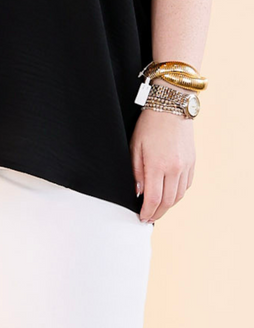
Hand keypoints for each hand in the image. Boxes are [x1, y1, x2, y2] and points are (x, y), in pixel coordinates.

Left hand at [130, 107, 195, 222]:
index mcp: (157, 165)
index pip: (153, 198)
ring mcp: (186, 167)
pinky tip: (169, 195)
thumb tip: (137, 192)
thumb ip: (135, 172)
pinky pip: (186, 185)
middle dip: (157, 213)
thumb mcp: (134, 147)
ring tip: (157, 210)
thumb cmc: (148, 126)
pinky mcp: (192, 163)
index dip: (147, 211)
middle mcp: (174, 169)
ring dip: (168, 206)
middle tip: (148, 218)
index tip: (141, 217)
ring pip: (179, 195)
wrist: (171, 109)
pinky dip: (177, 194)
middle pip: (168, 201)